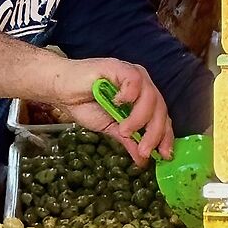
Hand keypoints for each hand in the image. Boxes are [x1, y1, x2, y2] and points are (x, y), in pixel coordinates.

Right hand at [43, 55, 174, 164]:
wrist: (61, 90)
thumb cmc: (84, 105)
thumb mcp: (109, 128)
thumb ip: (127, 140)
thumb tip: (142, 161)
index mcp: (143, 100)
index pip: (162, 118)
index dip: (165, 137)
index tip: (164, 156)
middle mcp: (142, 86)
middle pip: (160, 109)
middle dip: (154, 133)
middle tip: (143, 150)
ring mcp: (132, 75)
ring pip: (150, 97)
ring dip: (139, 118)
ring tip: (124, 130)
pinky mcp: (119, 67)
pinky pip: (134, 79)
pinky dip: (130, 93)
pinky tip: (119, 102)